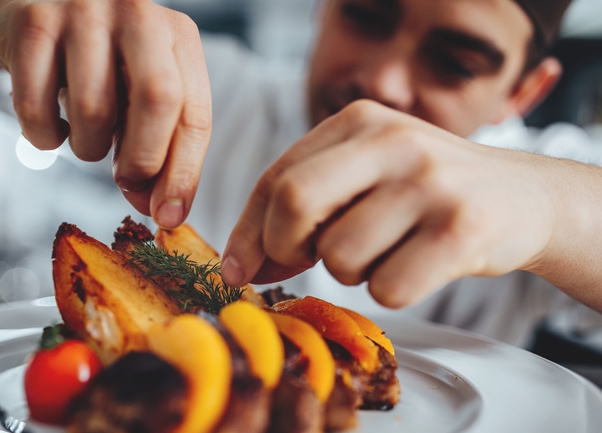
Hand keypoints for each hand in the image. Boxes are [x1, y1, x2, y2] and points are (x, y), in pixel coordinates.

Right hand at [0, 0, 210, 227]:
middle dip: (142, 159)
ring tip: (85, 136)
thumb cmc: (103, 68)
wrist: (39, 13)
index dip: (184, 173)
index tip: (168, 217)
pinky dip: (44, 136)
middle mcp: (138, 14)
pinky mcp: (32, 22)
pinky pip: (36, 107)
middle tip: (126, 181)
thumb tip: (162, 212)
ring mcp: (84, 11)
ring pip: (93, 110)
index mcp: (178, 35)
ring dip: (87, 148)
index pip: (194, 113)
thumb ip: (158, 153)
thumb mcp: (141, 104)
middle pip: (156, 99)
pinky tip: (51, 125)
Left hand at [221, 100, 556, 307]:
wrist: (522, 196)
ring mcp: (430, 182)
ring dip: (349, 272)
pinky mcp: (461, 229)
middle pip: (294, 201)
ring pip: (340, 256)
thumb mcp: (365, 175)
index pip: (276, 177)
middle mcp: (393, 141)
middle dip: (283, 247)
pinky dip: (390, 291)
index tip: (238, 268)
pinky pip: (387, 288)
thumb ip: (307, 206)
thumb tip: (246, 265)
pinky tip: (417, 265)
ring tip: (384, 252)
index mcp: (358, 121)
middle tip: (303, 261)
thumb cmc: (426, 191)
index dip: (247, 230)